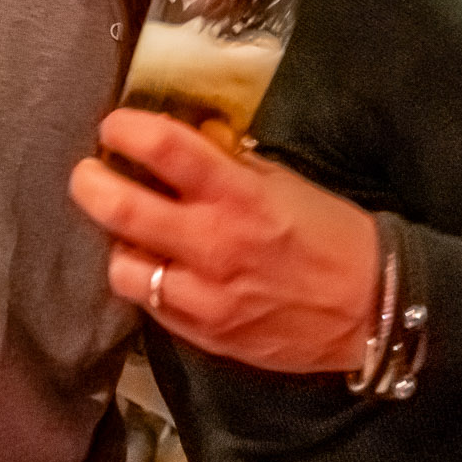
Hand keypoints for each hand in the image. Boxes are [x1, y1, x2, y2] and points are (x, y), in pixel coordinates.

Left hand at [68, 109, 379, 373]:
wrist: (372, 309)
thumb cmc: (331, 234)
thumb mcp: (284, 182)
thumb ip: (228, 165)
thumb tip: (183, 144)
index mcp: (238, 195)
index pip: (163, 148)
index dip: (125, 130)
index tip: (114, 127)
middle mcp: (213, 244)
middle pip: (119, 208)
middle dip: (90, 184)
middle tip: (88, 174)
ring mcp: (205, 296)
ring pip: (123, 268)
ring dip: (120, 244)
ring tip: (133, 234)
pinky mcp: (205, 334)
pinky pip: (151, 307)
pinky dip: (149, 284)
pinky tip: (161, 271)